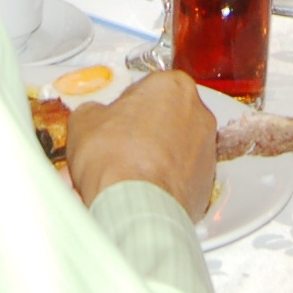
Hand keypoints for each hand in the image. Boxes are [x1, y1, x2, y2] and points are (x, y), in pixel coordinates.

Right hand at [67, 70, 218, 220]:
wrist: (134, 206)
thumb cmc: (114, 158)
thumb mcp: (84, 121)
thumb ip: (95, 111)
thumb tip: (94, 117)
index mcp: (173, 86)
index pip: (148, 88)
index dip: (127, 106)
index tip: (114, 120)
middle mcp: (199, 113)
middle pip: (168, 115)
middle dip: (147, 129)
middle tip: (121, 145)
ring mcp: (207, 150)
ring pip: (179, 146)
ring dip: (159, 155)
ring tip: (130, 172)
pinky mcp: (209, 183)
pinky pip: (185, 175)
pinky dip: (168, 180)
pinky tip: (145, 189)